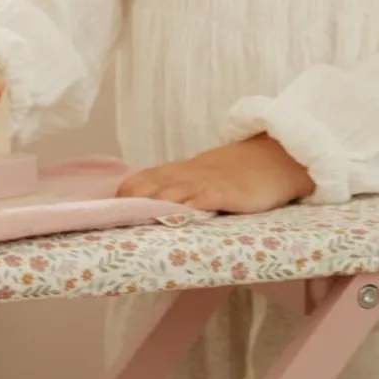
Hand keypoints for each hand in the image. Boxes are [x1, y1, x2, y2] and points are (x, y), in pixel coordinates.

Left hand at [116, 134, 314, 213]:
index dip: (124, 194)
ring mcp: (206, 183)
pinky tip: (177, 216)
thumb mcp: (200, 176)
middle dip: (130, 202)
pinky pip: (204, 199)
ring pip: (171, 193)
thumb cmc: (234, 173)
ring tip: (132, 220)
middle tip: (109, 219)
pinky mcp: (228, 193)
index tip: (105, 209)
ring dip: (152, 206)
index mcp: (178, 172)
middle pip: (149, 186)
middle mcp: (186, 176)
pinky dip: (189, 207)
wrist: (273, 159)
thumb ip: (176, 187)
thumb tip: (145, 203)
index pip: (142, 180)